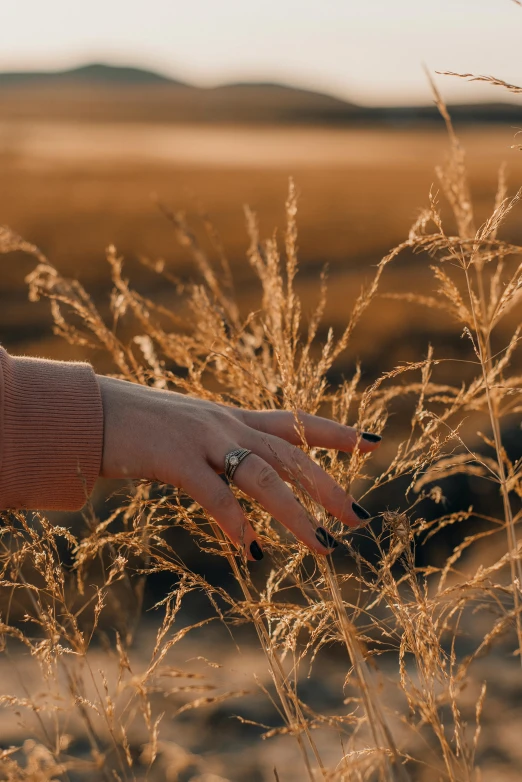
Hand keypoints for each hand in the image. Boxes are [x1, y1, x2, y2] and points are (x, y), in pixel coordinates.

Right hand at [97, 376, 381, 560]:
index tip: (373, 443)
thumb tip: (244, 479)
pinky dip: (234, 521)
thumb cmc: (140, 425)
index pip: (295, 422)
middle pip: (291, 455)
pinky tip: (250, 548)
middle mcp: (227, 425)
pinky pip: (214, 494)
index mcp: (233, 418)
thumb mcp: (190, 431)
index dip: (336, 432)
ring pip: (263, 477)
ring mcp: (203, 440)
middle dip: (327, 486)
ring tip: (321, 546)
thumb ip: (219, 451)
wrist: (92, 410)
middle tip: (357, 518)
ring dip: (294, 514)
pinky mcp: (174, 459)